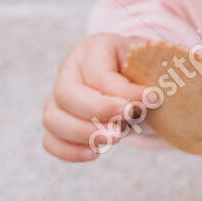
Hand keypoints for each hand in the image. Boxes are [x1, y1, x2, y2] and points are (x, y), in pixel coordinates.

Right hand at [41, 33, 151, 160]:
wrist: (132, 71)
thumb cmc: (140, 65)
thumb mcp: (148, 60)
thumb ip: (148, 74)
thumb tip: (150, 97)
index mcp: (94, 48)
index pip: (98, 74)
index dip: (124, 93)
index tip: (151, 101)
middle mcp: (69, 69)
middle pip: (66, 94)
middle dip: (97, 114)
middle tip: (124, 126)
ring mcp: (57, 95)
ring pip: (52, 118)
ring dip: (83, 134)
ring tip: (115, 138)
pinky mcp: (58, 119)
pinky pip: (50, 139)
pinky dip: (69, 151)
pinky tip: (94, 153)